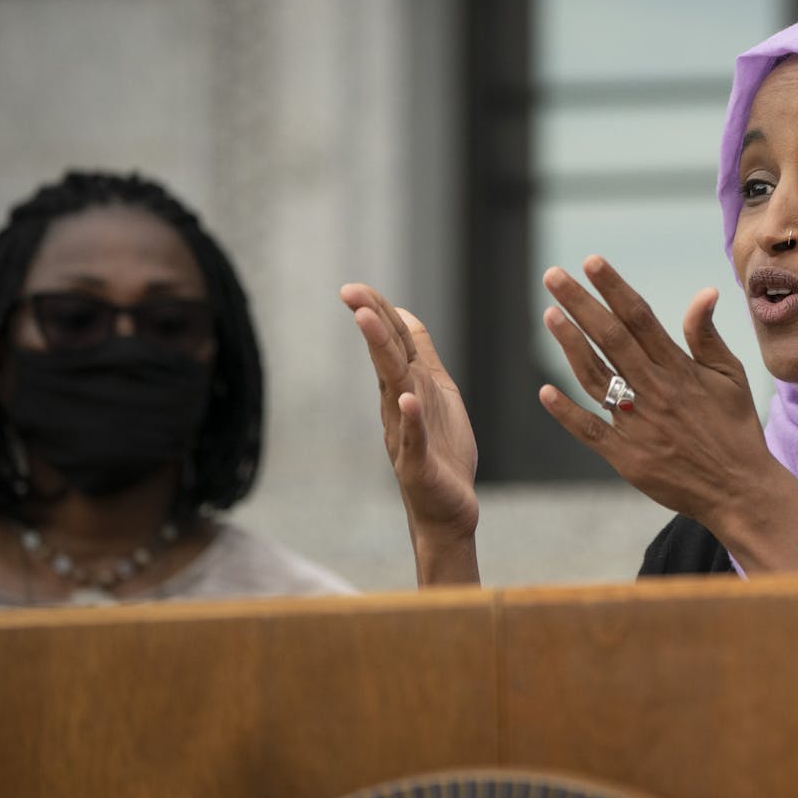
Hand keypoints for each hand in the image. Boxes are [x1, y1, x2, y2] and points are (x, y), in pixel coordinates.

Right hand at [340, 283, 479, 583]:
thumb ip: (420, 355)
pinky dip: (412, 419)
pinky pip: (414, 439)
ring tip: (368, 324)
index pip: (391, 343)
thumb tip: (403, 314)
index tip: (356, 287)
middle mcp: (399, 407)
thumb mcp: (436, 392)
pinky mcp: (418, 465)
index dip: (377, 313)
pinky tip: (407, 400)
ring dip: (383, 356)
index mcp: (407, 387)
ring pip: (394, 389)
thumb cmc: (441, 451)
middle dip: (371, 324)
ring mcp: (406, 434)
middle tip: (350, 293)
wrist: (446, 510)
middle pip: (386, 358)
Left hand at [538, 257, 797, 571]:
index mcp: (680, 370)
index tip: (591, 262)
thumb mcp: (731, 378)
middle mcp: (655, 392)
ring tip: (549, 315)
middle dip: (580, 304)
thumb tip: (704, 293)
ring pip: (595, 377)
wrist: (740, 490)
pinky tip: (545, 391)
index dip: (614, 288)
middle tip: (553, 275)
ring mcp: (638, 425)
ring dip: (569, 345)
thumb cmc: (736, 429)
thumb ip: (707, 337)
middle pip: (611, 338)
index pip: (640, 318)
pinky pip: (590, 431)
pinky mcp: (627, 457)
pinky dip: (566, 412)